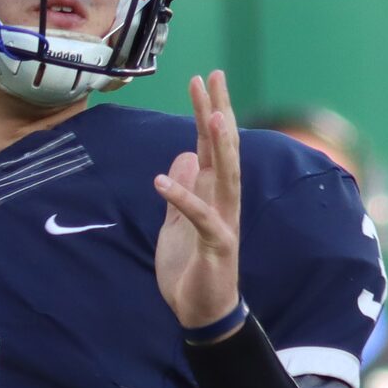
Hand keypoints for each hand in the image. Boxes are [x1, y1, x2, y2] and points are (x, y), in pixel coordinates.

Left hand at [154, 70, 241, 332]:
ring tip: (211, 113)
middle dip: (217, 111)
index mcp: (213, 193)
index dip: (208, 110)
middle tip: (213, 76)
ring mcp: (223, 221)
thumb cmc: (190, 268)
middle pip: (223, 148)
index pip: (212, 144)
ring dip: (219, 145)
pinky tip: (161, 180)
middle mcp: (223, 201)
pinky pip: (200, 216)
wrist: (200, 311)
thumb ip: (181, 191)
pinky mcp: (217, 245)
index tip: (204, 79)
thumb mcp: (177, 222)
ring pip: (225, 175)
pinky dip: (182, 198)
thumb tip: (183, 156)